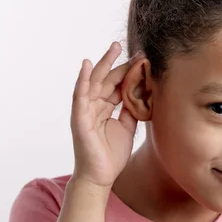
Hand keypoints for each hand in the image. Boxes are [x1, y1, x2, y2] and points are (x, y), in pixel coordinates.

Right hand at [70, 42, 138, 187]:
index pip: (116, 85)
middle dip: (116, 62)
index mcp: (104, 108)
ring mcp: (85, 111)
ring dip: (102, 65)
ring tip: (113, 49)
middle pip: (105, 79)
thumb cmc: (110, 154)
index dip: (127, 72)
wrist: (100, 176)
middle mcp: (93, 106)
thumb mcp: (126, 127)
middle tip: (125, 45)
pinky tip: (87, 66)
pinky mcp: (79, 118)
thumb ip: (130, 109)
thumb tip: (140, 93)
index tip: (142, 59)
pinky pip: (80, 96)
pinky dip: (82, 80)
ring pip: (93, 83)